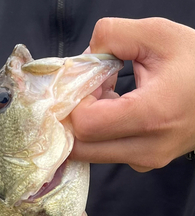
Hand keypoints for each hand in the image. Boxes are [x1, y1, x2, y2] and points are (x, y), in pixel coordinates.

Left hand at [70, 18, 194, 171]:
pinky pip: (106, 154)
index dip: (77, 100)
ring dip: (87, 126)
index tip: (92, 79)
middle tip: (91, 91)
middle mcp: (147, 147)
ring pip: (90, 154)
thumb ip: (113, 35)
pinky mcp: (145, 164)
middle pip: (81, 148)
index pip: (86, 124)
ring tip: (107, 98)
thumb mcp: (158, 34)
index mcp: (152, 114)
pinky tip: (118, 110)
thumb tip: (81, 58)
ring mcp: (146, 161)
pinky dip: (101, 134)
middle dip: (74, 118)